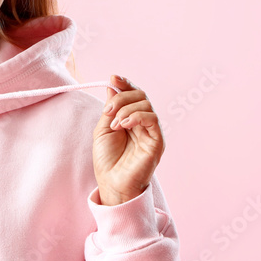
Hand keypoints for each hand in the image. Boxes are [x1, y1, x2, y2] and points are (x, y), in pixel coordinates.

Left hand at [92, 74, 164, 205]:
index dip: (125, 84)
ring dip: (126, 108)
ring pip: (146, 105)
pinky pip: (152, 119)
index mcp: (131, 119)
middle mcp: (144, 123)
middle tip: (108, 110)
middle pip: (141, 96)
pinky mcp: (157, 141)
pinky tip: (123, 125)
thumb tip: (112, 86)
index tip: (113, 77)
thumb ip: (110, 109)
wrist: (112, 183)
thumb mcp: (103, 129)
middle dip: (122, 97)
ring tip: (115, 123)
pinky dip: (136, 116)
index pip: (133, 95)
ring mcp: (152, 131)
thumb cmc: (107, 160)